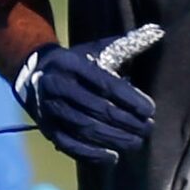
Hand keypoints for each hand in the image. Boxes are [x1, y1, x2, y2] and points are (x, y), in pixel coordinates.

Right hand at [13, 38, 154, 164]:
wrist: (32, 75)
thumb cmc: (75, 63)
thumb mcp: (94, 49)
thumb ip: (124, 45)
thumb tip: (157, 32)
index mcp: (71, 64)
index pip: (105, 84)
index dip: (130, 99)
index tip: (150, 110)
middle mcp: (57, 86)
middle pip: (97, 109)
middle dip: (126, 121)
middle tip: (147, 128)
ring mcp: (49, 109)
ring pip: (85, 128)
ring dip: (114, 138)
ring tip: (136, 142)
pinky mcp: (46, 128)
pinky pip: (70, 145)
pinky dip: (92, 154)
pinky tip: (112, 157)